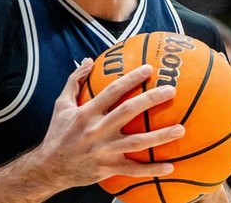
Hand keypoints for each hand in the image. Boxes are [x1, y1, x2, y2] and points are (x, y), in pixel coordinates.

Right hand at [29, 59, 185, 189]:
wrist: (50, 167)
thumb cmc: (58, 133)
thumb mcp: (61, 105)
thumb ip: (75, 81)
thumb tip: (89, 60)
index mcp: (87, 112)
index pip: (112, 91)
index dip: (131, 79)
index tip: (149, 69)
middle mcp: (97, 130)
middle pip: (128, 112)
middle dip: (151, 99)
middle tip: (171, 90)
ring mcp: (104, 150)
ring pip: (137, 142)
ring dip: (160, 136)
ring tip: (181, 129)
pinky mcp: (108, 168)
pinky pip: (133, 170)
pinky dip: (152, 170)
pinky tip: (171, 167)